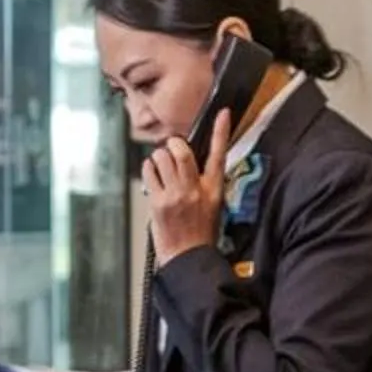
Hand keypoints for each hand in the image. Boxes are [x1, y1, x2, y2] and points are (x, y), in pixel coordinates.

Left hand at [142, 122, 228, 259]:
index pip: (219, 154)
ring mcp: (175, 195)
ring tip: (161, 169)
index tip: (222, 113)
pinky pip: (149, 171)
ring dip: (159, 158)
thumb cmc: (200, 233)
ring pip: (162, 157)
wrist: (188, 258)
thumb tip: (187, 161)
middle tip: (172, 150)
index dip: (221, 131)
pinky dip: (149, 169)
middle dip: (174, 145)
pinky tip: (153, 177)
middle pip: (182, 150)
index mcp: (214, 189)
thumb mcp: (212, 205)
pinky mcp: (158, 201)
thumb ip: (203, 182)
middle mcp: (195, 189)